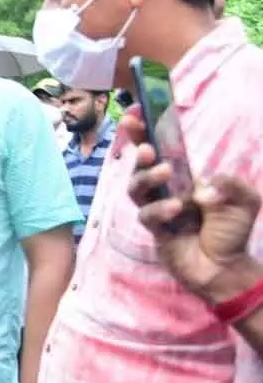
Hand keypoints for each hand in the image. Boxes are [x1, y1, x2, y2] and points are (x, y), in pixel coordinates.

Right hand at [122, 113, 260, 299]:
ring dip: (146, 177)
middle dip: (138, 149)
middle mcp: (166, 190)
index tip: (137, 113)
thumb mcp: (246, 201)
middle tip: (146, 145)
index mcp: (184, 178)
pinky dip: (160, 209)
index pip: (163, 149)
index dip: (147, 132)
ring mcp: (157, 210)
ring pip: (137, 188)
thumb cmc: (232, 232)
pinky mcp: (155, 231)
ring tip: (163, 172)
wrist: (227, 269)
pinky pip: (148, 215)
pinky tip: (177, 209)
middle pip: (141, 165)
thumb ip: (231, 184)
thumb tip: (202, 185)